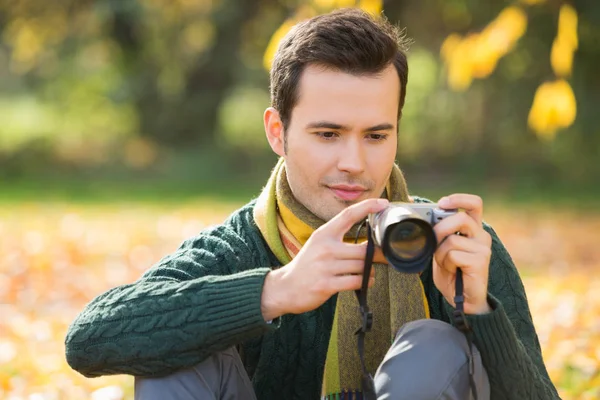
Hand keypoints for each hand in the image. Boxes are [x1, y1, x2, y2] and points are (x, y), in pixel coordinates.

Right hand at [261, 198, 388, 320]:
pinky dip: (366, 282)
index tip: (383, 203)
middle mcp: (324, 248)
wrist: (285, 287)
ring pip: (362, 266)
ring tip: (368, 272)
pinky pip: (356, 282)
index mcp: (323, 234)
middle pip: (363, 249)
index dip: (367, 207)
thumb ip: (339, 239)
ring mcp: (325, 267)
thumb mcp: (318, 244)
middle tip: (382, 256)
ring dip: (370, 271)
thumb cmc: (307, 265)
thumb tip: (371, 241)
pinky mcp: (326, 284)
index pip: (348, 215)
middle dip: (377, 254)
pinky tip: (365, 281)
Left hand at [433, 194, 491, 314]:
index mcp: (473, 229)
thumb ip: (440, 233)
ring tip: (447, 265)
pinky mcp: (481, 260)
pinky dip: (446, 264)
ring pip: (451, 239)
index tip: (442, 202)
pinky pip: (453, 254)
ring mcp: (483, 247)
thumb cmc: (452, 273)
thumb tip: (428, 216)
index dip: (459, 199)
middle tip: (433, 241)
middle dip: (440, 228)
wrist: (463, 300)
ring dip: (440, 254)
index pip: (474, 204)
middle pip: (460, 217)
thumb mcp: (441, 249)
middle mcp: (481, 235)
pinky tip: (454, 272)